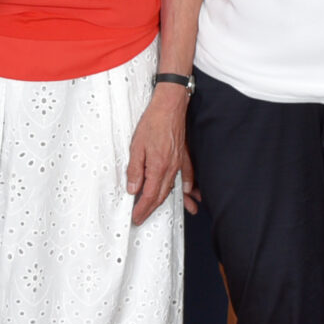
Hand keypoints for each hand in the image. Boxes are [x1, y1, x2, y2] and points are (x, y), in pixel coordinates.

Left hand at [127, 86, 190, 225]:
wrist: (169, 107)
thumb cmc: (153, 123)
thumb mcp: (136, 146)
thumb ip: (135, 169)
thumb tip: (133, 188)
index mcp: (158, 167)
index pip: (149, 195)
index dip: (142, 209)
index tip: (136, 217)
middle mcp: (171, 168)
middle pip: (161, 195)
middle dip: (151, 209)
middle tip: (143, 217)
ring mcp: (179, 163)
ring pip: (173, 187)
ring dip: (171, 202)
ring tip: (174, 212)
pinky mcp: (183, 156)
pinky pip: (187, 175)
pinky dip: (189, 186)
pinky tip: (191, 193)